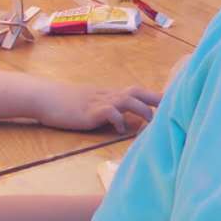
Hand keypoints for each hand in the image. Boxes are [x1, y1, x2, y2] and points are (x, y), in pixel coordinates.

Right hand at [34, 83, 160, 132]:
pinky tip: (121, 130)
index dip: (156, 96)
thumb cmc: (69, 103)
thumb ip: (112, 110)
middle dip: (156, 99)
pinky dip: (119, 120)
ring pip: (128, 99)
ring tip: (149, 124)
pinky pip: (110, 112)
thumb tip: (131, 121)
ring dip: (142, 110)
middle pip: (138, 91)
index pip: (138, 91)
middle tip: (172, 110)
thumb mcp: (94, 104)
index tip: (173, 104)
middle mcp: (109, 95)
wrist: (46, 98)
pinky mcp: (90, 112)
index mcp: (111, 94)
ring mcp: (99, 102)